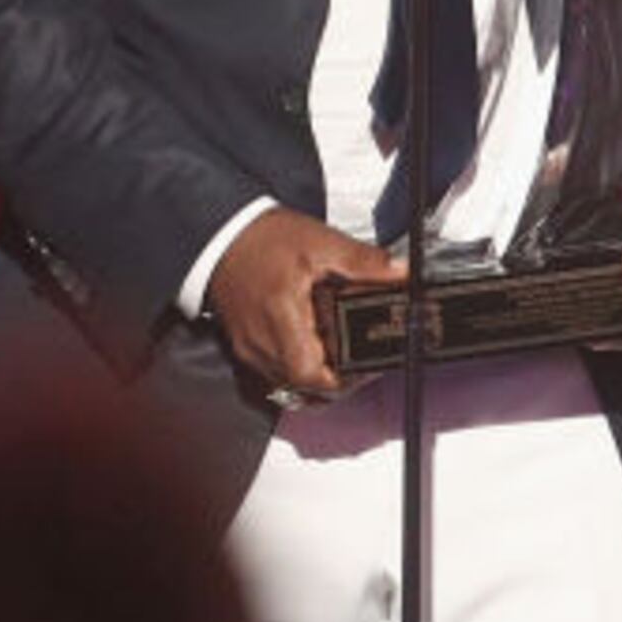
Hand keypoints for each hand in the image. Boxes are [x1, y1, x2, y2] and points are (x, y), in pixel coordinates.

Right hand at [205, 208, 398, 403]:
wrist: (222, 234)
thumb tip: (400, 273)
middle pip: (305, 386)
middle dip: (337, 379)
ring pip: (289, 384)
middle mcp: (261, 341)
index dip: (346, 379)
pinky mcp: (245, 347)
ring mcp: (250, 348)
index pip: (314, 374)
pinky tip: (311, 347)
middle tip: (359, 360)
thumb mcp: (320, 242)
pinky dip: (297, 368)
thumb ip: (363, 261)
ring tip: (338, 353)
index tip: (367, 365)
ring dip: (317, 376)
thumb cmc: (262, 238)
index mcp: (281, 316)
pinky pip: (274, 374)